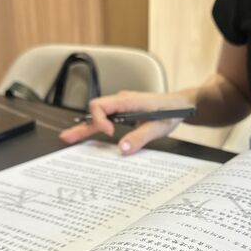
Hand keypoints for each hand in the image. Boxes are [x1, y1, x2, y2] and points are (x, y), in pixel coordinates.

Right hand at [59, 90, 192, 154]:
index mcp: (128, 101)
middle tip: (67, 138)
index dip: (99, 120)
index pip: (101, 105)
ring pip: (99, 116)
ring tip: (71, 139)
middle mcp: (122, 101)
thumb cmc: (172, 111)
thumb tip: (123, 149)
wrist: (183, 104)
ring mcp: (122, 107)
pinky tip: (91, 138)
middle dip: (81, 125)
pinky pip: (108, 119)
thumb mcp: (158, 127)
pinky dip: (98, 128)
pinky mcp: (125, 113)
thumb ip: (140, 138)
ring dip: (86, 127)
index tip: (109, 133)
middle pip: (95, 111)